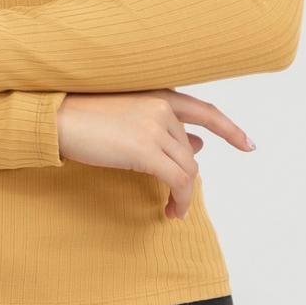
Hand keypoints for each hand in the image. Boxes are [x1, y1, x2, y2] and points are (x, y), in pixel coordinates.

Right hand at [56, 88, 254, 219]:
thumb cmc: (84, 116)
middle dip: (187, 176)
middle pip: (190, 151)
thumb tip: (197, 145)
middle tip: (177, 199)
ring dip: (184, 193)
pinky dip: (181, 199)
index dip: (230, 129)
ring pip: (187, 168)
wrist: (56, 118)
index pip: (205, 111)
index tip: (248, 145)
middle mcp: (162, 107)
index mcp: (158, 93)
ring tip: (173, 208)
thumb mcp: (128, 115)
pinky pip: (178, 181)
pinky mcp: (145, 150)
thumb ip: (162, 126)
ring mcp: (155, 127)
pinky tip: (172, 211)